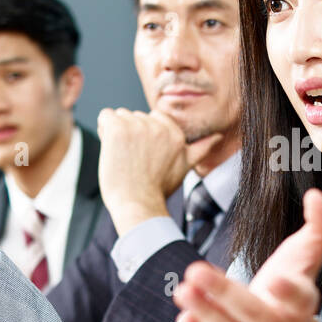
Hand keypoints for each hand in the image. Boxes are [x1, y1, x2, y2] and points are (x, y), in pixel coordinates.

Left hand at [96, 107, 224, 234]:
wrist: (138, 205)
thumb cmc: (157, 189)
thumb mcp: (185, 167)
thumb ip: (201, 149)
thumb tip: (218, 137)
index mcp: (176, 134)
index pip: (155, 117)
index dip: (146, 134)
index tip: (145, 155)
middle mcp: (159, 126)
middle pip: (136, 116)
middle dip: (131, 133)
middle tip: (134, 159)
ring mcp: (138, 126)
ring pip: (121, 116)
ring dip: (117, 132)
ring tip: (123, 156)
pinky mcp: (118, 128)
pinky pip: (105, 116)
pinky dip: (103, 129)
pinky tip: (110, 148)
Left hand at [172, 188, 321, 321]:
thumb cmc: (292, 295)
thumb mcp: (305, 260)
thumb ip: (319, 227)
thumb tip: (316, 197)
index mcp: (302, 304)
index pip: (298, 298)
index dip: (288, 290)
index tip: (275, 279)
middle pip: (253, 313)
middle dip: (224, 293)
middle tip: (195, 270)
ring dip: (205, 311)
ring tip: (182, 289)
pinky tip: (184, 316)